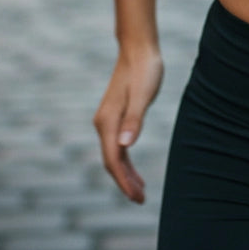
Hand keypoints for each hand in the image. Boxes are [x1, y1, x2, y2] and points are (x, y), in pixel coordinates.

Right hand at [93, 48, 163, 202]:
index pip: (113, 160)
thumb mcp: (144, 94)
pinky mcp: (115, 117)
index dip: (123, 181)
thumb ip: (134, 119)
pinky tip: (135, 171)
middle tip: (141, 200)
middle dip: (124, 183)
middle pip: (111, 161)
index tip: (136, 198)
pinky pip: (117, 146)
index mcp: (108, 121)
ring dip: (125, 175)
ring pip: (114, 156)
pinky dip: (125, 162)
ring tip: (141, 191)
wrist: (138, 49)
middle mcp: (103, 123)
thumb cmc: (145, 70)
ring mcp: (108, 121)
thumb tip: (125, 146)